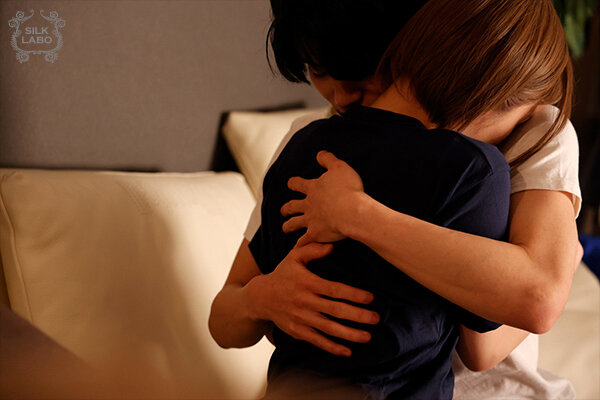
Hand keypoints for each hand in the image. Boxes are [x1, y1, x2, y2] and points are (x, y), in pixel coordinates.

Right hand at [247, 242, 378, 356]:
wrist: (260, 297)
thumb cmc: (282, 274)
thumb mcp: (294, 257)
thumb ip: (312, 249)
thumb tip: (332, 245)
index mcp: (307, 283)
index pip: (334, 289)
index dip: (353, 294)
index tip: (370, 298)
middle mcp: (304, 302)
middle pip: (335, 310)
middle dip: (357, 316)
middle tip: (376, 318)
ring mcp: (301, 318)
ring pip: (328, 328)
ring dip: (349, 334)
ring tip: (367, 336)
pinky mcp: (297, 331)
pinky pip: (317, 341)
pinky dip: (332, 347)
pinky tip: (347, 351)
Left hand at [281, 150, 364, 245]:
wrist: (351, 211)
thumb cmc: (348, 189)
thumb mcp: (339, 167)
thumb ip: (328, 159)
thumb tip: (319, 154)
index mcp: (312, 188)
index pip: (297, 184)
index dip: (293, 183)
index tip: (291, 184)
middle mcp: (308, 205)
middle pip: (291, 206)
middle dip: (286, 208)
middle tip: (283, 210)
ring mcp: (310, 220)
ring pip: (293, 224)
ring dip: (288, 226)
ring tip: (285, 228)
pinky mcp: (315, 234)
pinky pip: (304, 241)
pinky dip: (299, 244)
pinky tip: (297, 247)